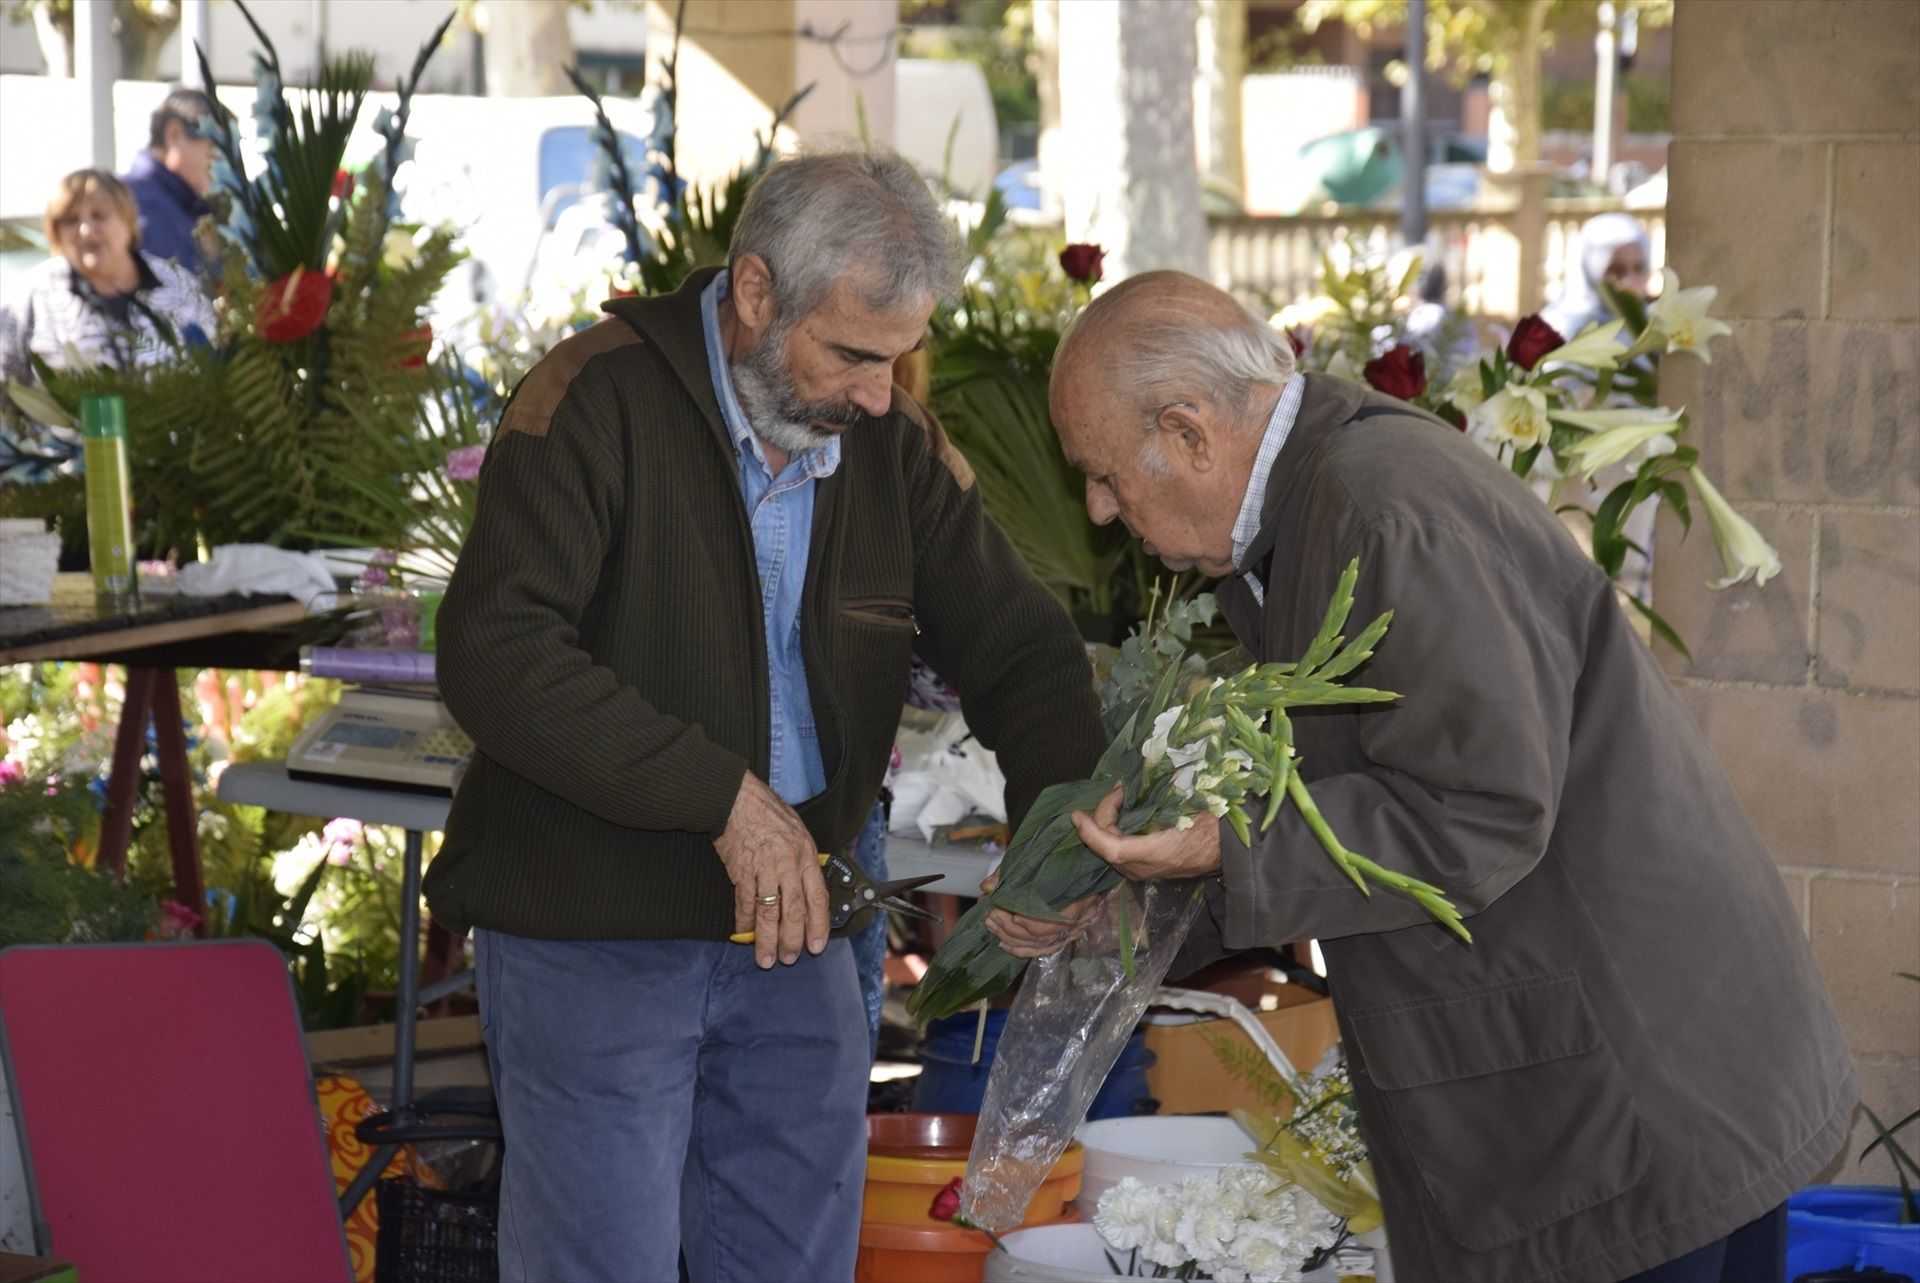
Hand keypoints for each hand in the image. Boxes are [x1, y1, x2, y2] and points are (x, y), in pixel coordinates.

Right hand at [713, 771, 828, 967]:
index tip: (817, 945)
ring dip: (767, 939)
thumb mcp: (798, 832)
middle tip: (789, 958)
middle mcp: (787, 864)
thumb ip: (804, 861)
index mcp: (806, 855)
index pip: (817, 897)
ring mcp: (764, 868)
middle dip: (792, 939)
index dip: (818, 925)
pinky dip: (744, 922)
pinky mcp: (740, 870)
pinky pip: (744, 903)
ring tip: (765, 959)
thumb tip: (809, 889)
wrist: (737, 799)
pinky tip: (744, 935)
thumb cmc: (768, 813)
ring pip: (769, 912)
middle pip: (794, 911)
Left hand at [980, 865, 1104, 958]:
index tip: (1011, 913)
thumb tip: (987, 886)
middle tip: (991, 914)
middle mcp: (1081, 918)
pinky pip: (1042, 950)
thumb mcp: (1035, 860)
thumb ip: (1011, 872)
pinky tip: (1003, 943)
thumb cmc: (1056, 860)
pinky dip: (1021, 949)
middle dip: (1013, 927)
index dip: (1034, 921)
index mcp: (1082, 896)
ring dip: (1012, 937)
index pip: (1061, 918)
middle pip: (1046, 933)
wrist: (1075, 863)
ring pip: (1041, 944)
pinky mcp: (1063, 939)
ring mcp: (1073, 931)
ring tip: (991, 924)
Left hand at [1071, 784, 1222, 880]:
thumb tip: (1143, 774)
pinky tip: (1124, 812)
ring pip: (1110, 847)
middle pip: (1105, 843)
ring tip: (1121, 796)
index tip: (1076, 814)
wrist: (1229, 850)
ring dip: (1108, 821)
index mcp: (1155, 853)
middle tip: (1119, 789)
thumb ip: (1163, 794)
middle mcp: (1143, 866)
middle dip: (1104, 813)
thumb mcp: (1189, 805)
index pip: (1110, 848)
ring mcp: (1142, 870)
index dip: (1090, 832)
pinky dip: (1115, 830)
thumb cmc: (1211, 827)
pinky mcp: (1144, 867)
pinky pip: (1119, 849)